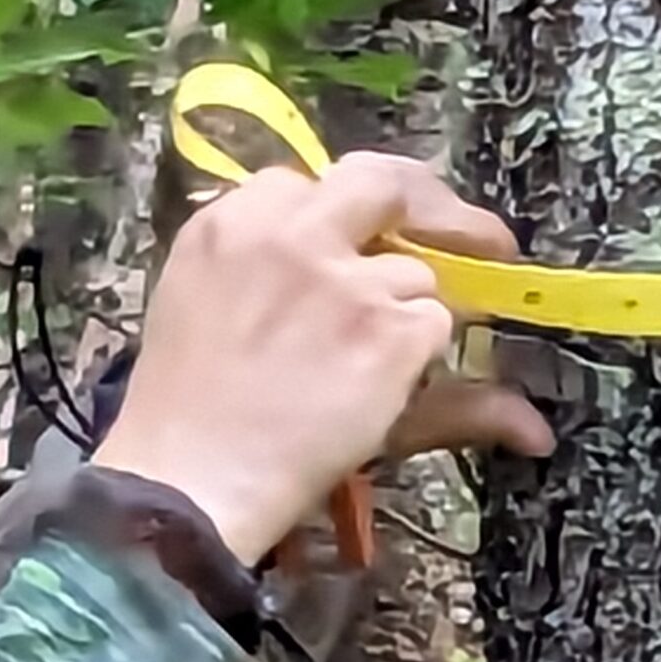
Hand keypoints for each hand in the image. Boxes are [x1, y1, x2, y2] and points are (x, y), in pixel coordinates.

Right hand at [92, 152, 551, 561]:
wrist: (192, 477)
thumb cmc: (185, 413)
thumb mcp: (213, 322)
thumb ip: (272, 276)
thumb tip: (385, 272)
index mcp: (229, 223)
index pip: (303, 184)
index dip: (343, 211)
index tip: (366, 235)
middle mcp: (290, 233)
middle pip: (382, 184)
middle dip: (435, 208)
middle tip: (475, 241)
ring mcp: (346, 280)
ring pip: (417, 274)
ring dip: (407, 315)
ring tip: (358, 373)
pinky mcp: (390, 329)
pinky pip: (433, 326)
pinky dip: (418, 358)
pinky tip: (370, 395)